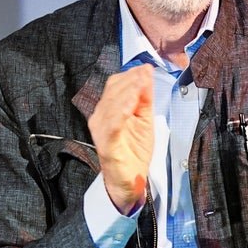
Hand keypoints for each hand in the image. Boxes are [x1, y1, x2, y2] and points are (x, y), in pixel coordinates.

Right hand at [89, 65, 153, 214]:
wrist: (130, 180)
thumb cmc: (134, 151)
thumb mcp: (144, 119)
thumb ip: (145, 99)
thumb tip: (147, 74)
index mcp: (109, 110)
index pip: (115, 85)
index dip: (130, 75)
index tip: (146, 68)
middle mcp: (101, 118)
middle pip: (112, 92)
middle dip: (130, 80)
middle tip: (145, 72)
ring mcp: (102, 130)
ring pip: (111, 105)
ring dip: (127, 92)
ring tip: (140, 83)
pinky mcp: (107, 144)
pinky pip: (112, 125)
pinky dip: (121, 112)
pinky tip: (132, 104)